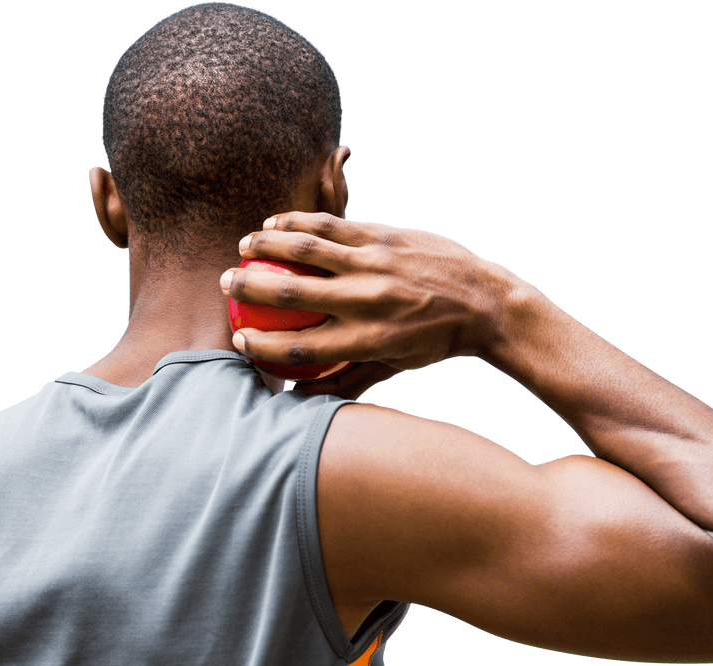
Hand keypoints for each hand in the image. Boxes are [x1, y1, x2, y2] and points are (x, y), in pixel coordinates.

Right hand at [219, 212, 516, 390]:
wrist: (486, 302)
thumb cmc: (434, 341)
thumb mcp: (394, 367)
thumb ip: (346, 380)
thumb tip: (301, 396)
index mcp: (369, 340)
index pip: (301, 348)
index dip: (262, 347)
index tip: (239, 341)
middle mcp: (368, 301)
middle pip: (292, 295)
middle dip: (249, 289)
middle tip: (227, 284)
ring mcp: (376, 264)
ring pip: (307, 249)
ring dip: (267, 244)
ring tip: (244, 244)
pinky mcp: (386, 236)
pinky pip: (332, 226)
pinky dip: (299, 223)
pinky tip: (278, 222)